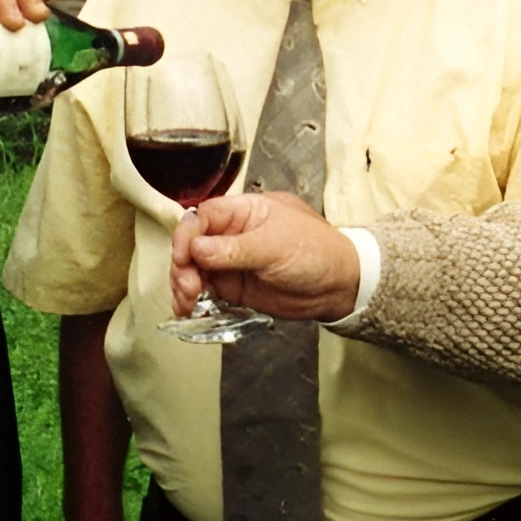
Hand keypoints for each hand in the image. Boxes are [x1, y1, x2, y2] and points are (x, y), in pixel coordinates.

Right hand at [170, 191, 360, 323]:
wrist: (338, 285)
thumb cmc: (317, 252)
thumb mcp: (274, 246)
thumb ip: (233, 249)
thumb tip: (197, 248)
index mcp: (244, 211)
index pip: (201, 217)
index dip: (186, 235)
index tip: (184, 257)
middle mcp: (232, 234)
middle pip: (191, 244)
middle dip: (182, 265)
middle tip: (188, 286)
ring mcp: (231, 261)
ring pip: (193, 269)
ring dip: (183, 285)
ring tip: (188, 302)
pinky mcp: (233, 286)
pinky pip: (204, 290)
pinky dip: (191, 300)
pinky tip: (189, 309)